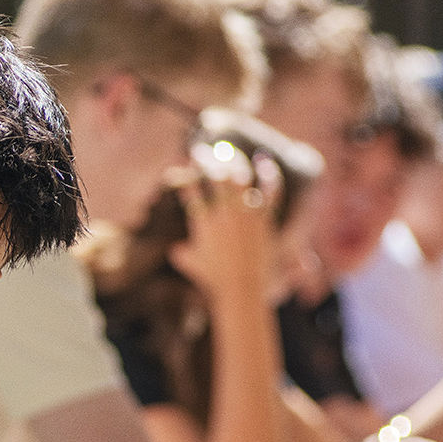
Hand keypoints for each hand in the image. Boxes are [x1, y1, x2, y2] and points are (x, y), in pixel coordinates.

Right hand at [165, 143, 277, 301]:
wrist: (240, 289)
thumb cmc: (214, 280)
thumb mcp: (193, 265)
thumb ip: (182, 254)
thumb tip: (174, 249)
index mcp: (202, 223)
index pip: (190, 191)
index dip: (186, 176)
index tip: (184, 168)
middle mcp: (222, 214)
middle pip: (213, 177)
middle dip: (206, 160)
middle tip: (203, 152)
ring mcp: (243, 215)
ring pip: (239, 179)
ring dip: (233, 163)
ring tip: (230, 156)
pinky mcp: (262, 221)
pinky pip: (268, 193)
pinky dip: (268, 176)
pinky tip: (265, 164)